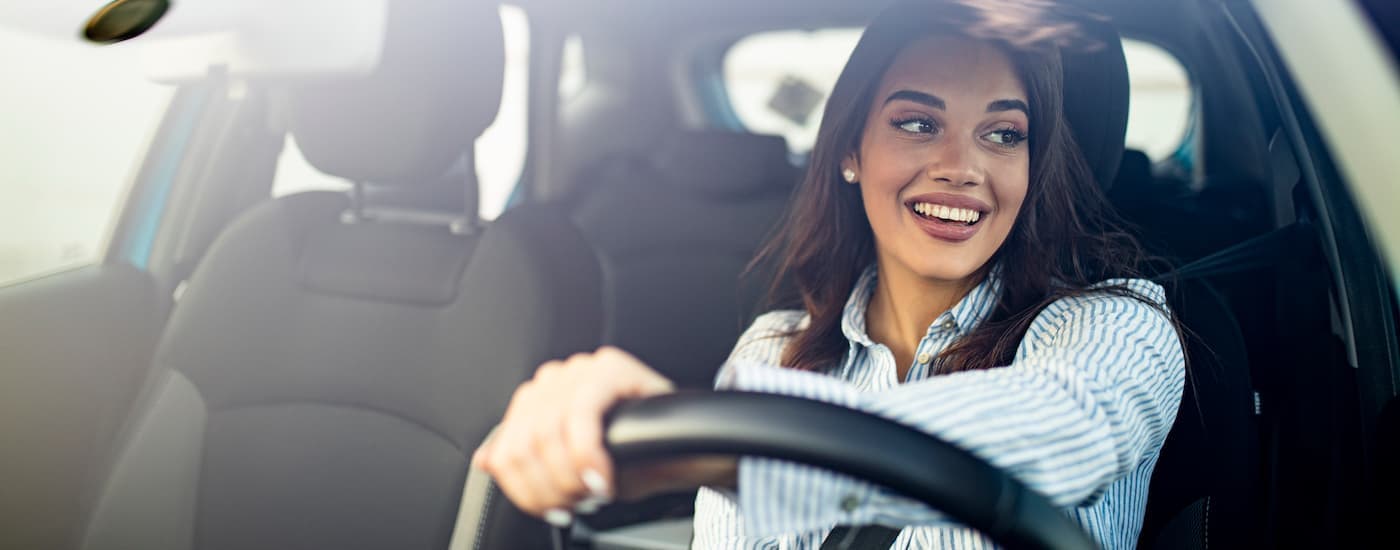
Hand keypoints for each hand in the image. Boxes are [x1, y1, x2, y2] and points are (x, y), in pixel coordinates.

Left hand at [472, 346, 675, 524]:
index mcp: (537, 400)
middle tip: (577, 506)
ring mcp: (580, 369)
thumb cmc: (630, 457)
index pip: (506, 448)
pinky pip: (582, 417)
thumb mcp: (568, 466)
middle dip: (549, 488)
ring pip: (548, 434)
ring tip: (593, 493)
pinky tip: (603, 479)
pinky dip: (588, 456)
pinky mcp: (609, 368)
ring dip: (569, 477)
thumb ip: (526, 459)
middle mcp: (553, 379)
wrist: (684, 450)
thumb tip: (486, 460)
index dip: (524, 489)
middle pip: (523, 444)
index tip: (551, 510)